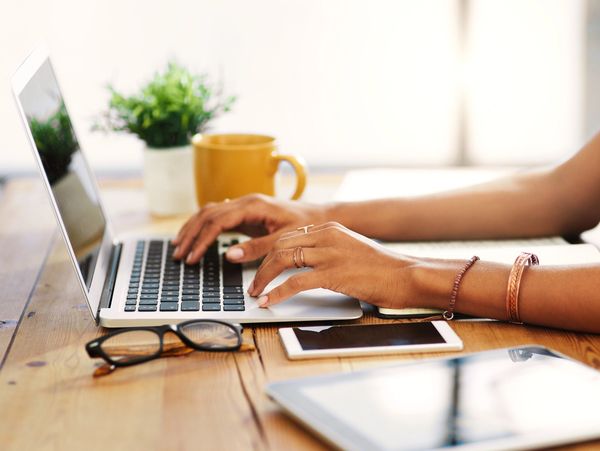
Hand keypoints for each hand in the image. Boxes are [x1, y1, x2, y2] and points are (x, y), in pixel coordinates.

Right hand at [171, 194, 327, 263]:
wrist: (320, 217)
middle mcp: (245, 201)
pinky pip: (218, 216)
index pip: (217, 221)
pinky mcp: (246, 212)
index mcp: (253, 205)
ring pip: (209, 212)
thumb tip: (229, 255)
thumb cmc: (305, 226)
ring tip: (179, 246)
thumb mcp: (283, 240)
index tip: (193, 257)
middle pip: (207, 214)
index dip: (201, 240)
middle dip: (190, 234)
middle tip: (179, 254)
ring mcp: (244, 205)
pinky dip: (203, 226)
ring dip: (192, 228)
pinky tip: (195, 236)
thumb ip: (257, 248)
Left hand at [248, 222, 419, 307]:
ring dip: (263, 278)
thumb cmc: (381, 268)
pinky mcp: (334, 273)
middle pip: (280, 245)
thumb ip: (327, 250)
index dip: (268, 253)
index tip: (260, 267)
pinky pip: (295, 282)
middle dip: (261, 265)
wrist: (406, 275)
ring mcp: (330, 253)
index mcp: (330, 228)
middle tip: (253, 283)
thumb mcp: (350, 249)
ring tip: (256, 293)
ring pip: (283, 259)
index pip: (288, 236)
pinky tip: (269, 301)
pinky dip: (277, 292)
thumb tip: (303, 265)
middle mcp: (327, 236)